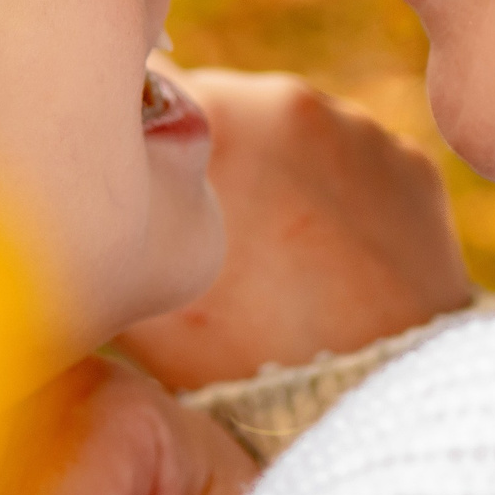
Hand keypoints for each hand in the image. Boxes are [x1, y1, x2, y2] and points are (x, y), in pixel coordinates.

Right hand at [115, 69, 469, 390]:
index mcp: (210, 113)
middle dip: (213, 157)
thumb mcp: (139, 290)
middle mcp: (286, 99)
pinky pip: (357, 167)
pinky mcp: (409, 163)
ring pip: (293, 138)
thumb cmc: (238, 359)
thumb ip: (112, 218)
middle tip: (212, 233)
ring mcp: (358, 127)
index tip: (143, 186)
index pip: (148, 94)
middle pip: (224, 110)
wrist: (373, 401)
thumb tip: (85, 196)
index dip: (137, 140)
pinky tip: (331, 263)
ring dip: (278, 176)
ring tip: (276, 259)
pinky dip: (340, 201)